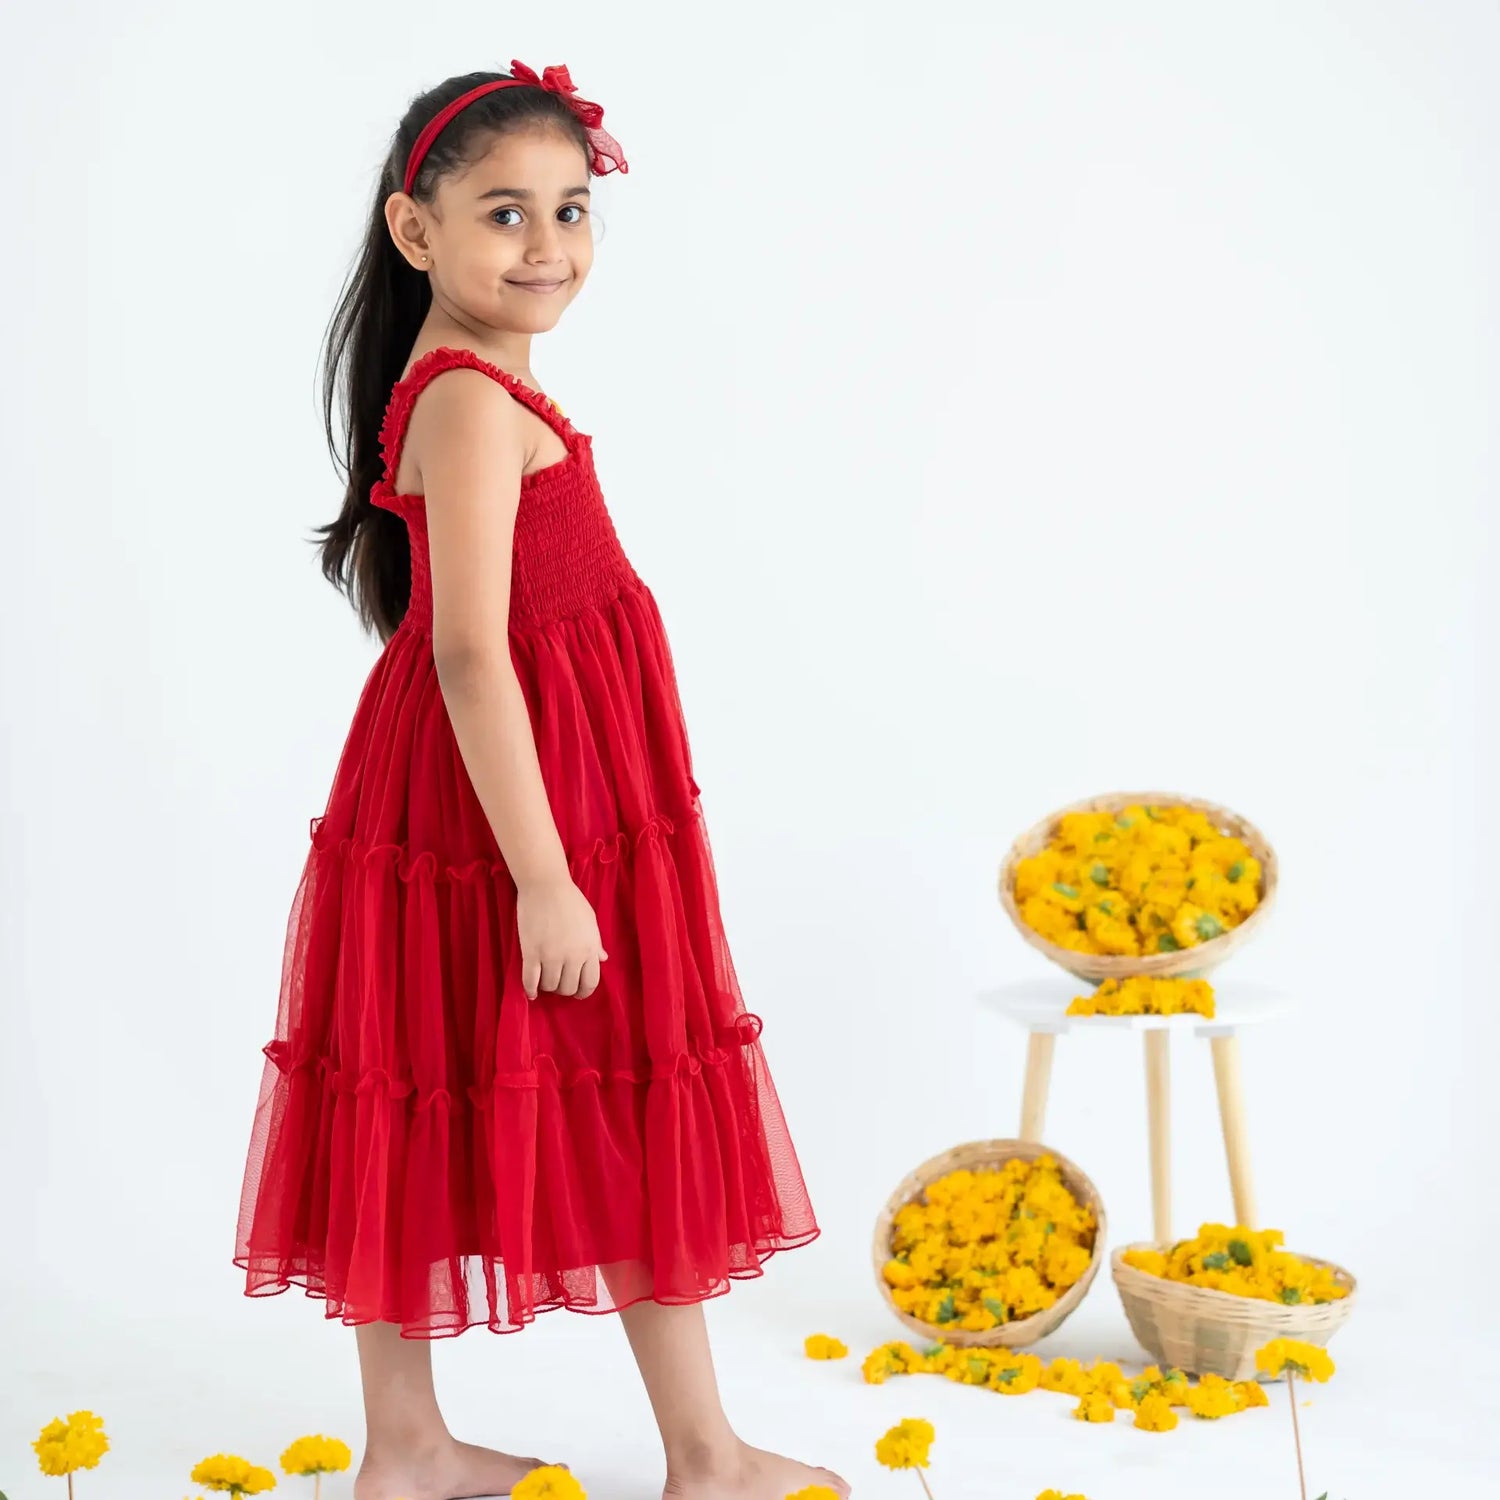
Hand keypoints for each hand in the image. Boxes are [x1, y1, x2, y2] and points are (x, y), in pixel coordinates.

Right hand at [515, 873, 608, 998]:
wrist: (546, 885)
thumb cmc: (570, 900)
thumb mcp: (590, 921)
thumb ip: (596, 943)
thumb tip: (603, 959)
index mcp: (590, 948)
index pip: (590, 982)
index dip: (584, 992)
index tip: (578, 993)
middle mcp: (573, 956)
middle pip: (568, 988)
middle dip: (564, 989)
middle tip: (558, 982)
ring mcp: (551, 955)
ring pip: (550, 986)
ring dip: (547, 987)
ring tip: (545, 980)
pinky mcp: (531, 952)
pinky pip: (530, 980)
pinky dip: (530, 990)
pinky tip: (531, 992)